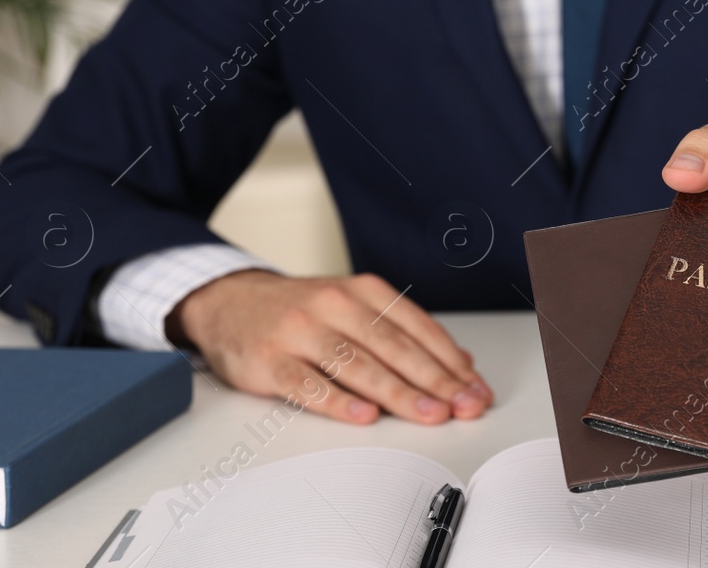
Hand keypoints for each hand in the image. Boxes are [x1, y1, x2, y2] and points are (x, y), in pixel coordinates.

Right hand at [167, 270, 492, 425]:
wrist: (231, 302)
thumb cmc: (304, 311)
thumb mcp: (355, 308)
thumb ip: (404, 333)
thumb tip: (461, 362)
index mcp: (363, 291)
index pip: (417, 327)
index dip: (450, 360)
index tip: (475, 389)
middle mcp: (335, 306)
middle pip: (393, 346)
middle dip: (435, 380)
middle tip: (464, 406)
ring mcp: (300, 332)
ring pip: (356, 364)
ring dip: (398, 392)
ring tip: (430, 414)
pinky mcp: (269, 360)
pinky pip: (307, 384)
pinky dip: (337, 401)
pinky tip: (363, 416)